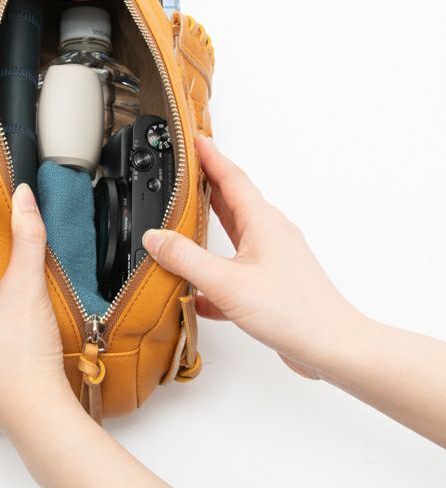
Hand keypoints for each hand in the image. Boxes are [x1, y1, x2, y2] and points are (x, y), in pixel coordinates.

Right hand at [143, 135, 364, 377]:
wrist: (332, 347)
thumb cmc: (293, 312)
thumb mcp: (227, 282)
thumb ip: (186, 259)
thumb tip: (155, 238)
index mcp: (262, 222)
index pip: (230, 177)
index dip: (210, 156)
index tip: (194, 139)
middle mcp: (270, 234)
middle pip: (232, 199)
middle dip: (208, 183)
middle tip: (186, 170)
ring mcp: (272, 258)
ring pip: (235, 232)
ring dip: (211, 222)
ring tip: (187, 217)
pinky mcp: (271, 283)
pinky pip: (236, 267)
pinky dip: (215, 271)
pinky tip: (198, 291)